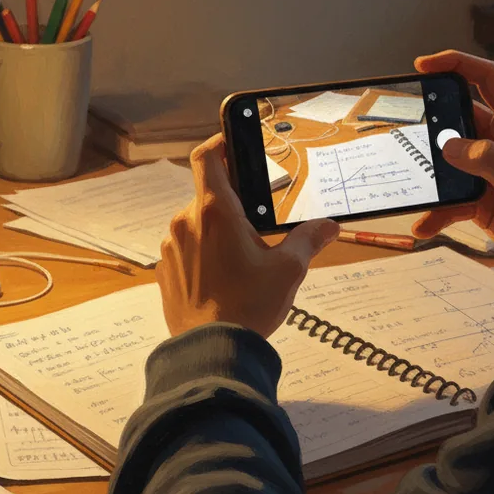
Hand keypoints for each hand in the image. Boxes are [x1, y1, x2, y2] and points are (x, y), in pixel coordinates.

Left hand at [156, 134, 339, 337]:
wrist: (211, 351)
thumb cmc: (248, 306)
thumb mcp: (288, 270)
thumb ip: (308, 240)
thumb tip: (328, 226)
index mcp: (215, 211)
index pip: (207, 157)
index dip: (220, 142)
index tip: (234, 142)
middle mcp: (186, 222)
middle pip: (207, 194)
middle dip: (232, 204)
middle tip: (256, 223)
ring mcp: (170, 246)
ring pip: (195, 223)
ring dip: (217, 231)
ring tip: (242, 258)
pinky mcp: (164, 270)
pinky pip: (185, 249)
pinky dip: (202, 254)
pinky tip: (223, 278)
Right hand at [412, 51, 493, 292]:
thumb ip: (488, 161)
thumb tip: (448, 144)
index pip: (487, 79)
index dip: (456, 64)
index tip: (423, 65)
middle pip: (460, 117)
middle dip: (433, 124)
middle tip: (410, 134)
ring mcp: (489, 169)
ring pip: (449, 159)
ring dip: (432, 174)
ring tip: (416, 184)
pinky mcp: (480, 197)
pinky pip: (449, 197)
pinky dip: (436, 211)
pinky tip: (425, 225)